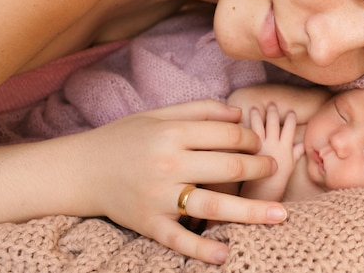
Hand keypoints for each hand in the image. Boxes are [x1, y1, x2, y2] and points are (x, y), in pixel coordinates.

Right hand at [72, 99, 287, 263]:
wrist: (82, 169)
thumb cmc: (125, 138)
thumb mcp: (159, 114)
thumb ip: (200, 110)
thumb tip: (239, 113)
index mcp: (172, 134)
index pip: (227, 136)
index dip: (251, 138)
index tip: (258, 143)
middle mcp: (167, 164)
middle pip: (227, 169)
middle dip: (259, 168)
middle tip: (274, 168)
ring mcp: (158, 197)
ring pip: (212, 207)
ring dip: (251, 212)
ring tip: (281, 214)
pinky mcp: (147, 223)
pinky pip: (179, 240)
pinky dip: (202, 249)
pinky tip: (225, 254)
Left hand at [240, 105, 303, 200]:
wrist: (263, 196)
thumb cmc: (278, 183)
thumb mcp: (290, 167)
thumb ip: (296, 153)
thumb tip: (303, 144)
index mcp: (286, 149)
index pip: (290, 128)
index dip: (290, 118)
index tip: (290, 111)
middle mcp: (274, 145)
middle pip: (274, 123)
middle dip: (273, 112)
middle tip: (271, 104)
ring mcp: (261, 147)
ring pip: (259, 125)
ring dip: (257, 115)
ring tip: (255, 108)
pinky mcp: (248, 150)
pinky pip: (245, 134)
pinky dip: (242, 126)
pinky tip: (238, 120)